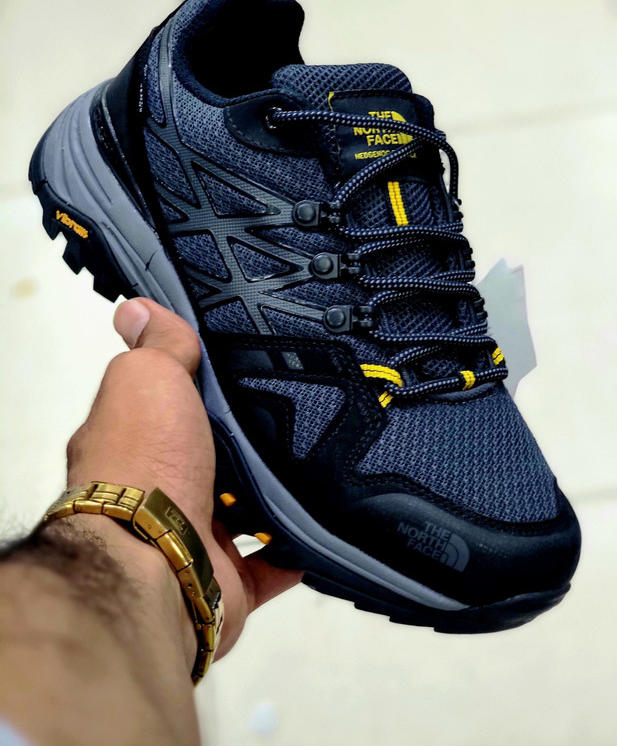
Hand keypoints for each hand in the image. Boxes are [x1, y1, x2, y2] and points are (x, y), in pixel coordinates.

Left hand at [65, 297, 301, 662]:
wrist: (153, 562)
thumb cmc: (146, 460)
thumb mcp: (148, 379)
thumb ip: (157, 347)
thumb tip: (134, 307)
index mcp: (134, 444)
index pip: (166, 409)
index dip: (198, 389)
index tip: (241, 369)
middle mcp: (158, 494)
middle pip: (209, 460)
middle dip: (243, 443)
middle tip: (299, 411)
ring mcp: (193, 540)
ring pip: (242, 512)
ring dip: (272, 495)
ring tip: (323, 459)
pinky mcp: (228, 582)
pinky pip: (271, 562)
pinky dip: (293, 549)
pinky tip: (323, 521)